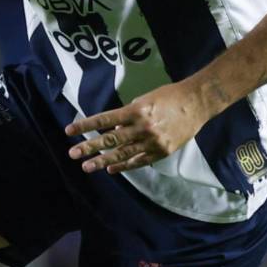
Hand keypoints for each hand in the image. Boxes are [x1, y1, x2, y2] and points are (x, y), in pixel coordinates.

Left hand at [66, 82, 209, 173]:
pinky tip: (111, 170)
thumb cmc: (169, 96)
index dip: (86, 125)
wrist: (197, 103)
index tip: (69, 130)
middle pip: (110, 139)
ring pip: (122, 154)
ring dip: (103, 161)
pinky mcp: (162, 151)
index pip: (104, 119)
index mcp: (136, 110)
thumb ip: (128, 115)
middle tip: (72, 153)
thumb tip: (114, 130)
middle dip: (89, 147)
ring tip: (86, 166)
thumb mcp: (145, 99)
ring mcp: (152, 141)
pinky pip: (139, 160)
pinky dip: (124, 166)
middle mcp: (142, 127)